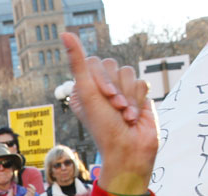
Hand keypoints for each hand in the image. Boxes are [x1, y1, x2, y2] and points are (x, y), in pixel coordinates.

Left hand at [62, 32, 155, 195]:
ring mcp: (120, 92)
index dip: (103, 79)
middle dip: (117, 89)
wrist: (130, 150)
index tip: (105, 98)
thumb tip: (65, 33)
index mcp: (83, 88)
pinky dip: (139, 100)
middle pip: (113, 66)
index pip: (95, 63)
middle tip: (115, 109)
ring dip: (128, 97)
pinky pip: (142, 82)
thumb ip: (78, 62)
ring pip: (129, 73)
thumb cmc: (105, 127)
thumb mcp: (87, 93)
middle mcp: (100, 89)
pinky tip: (134, 117)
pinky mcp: (137, 96)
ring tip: (125, 116)